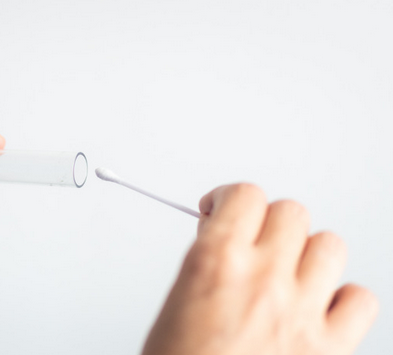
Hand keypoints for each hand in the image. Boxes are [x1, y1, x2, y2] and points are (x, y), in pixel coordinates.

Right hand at [142, 184, 377, 354]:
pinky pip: (359, 299)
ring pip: (329, 244)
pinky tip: (320, 309)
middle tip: (255, 243)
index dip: (233, 198)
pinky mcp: (328, 349)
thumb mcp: (175, 302)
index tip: (226, 209)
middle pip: (290, 212)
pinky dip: (344, 299)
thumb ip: (207, 261)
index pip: (244, 195)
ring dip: (309, 253)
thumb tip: (227, 237)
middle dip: (269, 223)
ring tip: (291, 272)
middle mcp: (264, 279)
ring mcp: (301, 312)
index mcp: (216, 262)